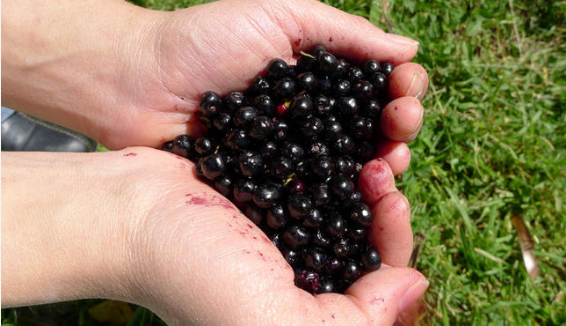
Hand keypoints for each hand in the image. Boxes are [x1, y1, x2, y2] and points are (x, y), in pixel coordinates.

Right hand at [2, 150, 425, 324]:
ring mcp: (284, 227)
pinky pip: (316, 173)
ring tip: (369, 150)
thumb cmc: (191, 272)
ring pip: (345, 200)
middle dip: (384, 202)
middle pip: (365, 237)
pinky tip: (341, 134)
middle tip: (384, 164)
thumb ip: (353, 323)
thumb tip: (414, 285)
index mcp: (307, 305)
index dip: (395, 242)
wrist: (129, 213)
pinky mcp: (267, 190)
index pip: (377, 281)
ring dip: (365, 171)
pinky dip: (334, 155)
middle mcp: (301, 268)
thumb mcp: (274, 321)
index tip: (394, 201)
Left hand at [3, 0, 427, 153]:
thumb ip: (344, 33)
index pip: (373, 89)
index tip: (408, 90)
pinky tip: (360, 191)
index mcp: (317, 81)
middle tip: (403, 123)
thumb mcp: (281, 15)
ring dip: (380, 164)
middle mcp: (310, 120)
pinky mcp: (267, 187)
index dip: (400, 90)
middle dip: (398, 126)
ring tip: (391, 161)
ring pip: (349, 166)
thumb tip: (409, 50)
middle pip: (369, 130)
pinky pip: (311, 195)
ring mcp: (290, 156)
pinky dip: (339, 195)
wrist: (138, 81)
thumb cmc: (205, 40)